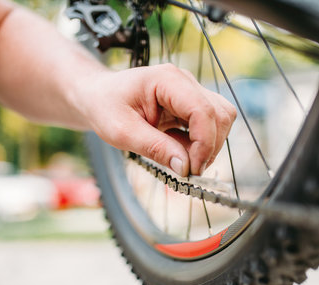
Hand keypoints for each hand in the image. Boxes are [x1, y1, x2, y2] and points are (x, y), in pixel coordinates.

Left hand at [79, 63, 235, 176]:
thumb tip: (186, 167)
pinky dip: (202, 144)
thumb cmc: (105, 107)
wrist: (97, 96)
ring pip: (221, 119)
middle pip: (219, 114)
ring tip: (183, 160)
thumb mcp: (122, 132)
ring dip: (209, 146)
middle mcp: (184, 82)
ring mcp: (191, 92)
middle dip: (210, 147)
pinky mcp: (191, 105)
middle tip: (189, 170)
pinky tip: (180, 150)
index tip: (192, 169)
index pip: (202, 110)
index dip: (204, 143)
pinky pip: (210, 125)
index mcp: (167, 80)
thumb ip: (155, 148)